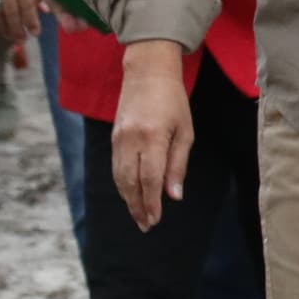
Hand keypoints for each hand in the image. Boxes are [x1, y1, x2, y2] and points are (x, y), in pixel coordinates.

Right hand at [109, 44, 196, 230]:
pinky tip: (130, 196)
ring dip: (128, 199)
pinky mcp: (113, 138)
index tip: (155, 220)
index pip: (150, 178)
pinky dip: (122, 185)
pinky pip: (116, 167)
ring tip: (139, 216)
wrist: (147, 73)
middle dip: (138, 206)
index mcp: (153, 137)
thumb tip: (174, 195)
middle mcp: (131, 139)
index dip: (152, 202)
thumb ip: (177, 164)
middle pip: (130, 182)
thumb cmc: (173, 101)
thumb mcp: (185, 131)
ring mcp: (119, 139)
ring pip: (119, 177)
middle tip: (146, 226)